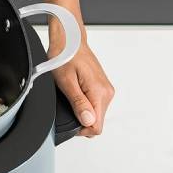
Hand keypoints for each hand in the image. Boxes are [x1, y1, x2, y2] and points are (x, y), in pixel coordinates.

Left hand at [50, 22, 114, 136]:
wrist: (69, 42)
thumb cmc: (65, 58)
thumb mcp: (66, 83)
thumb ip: (78, 103)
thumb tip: (87, 121)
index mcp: (99, 92)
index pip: (97, 127)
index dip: (81, 129)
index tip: (69, 120)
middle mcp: (107, 92)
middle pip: (96, 121)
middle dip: (80, 120)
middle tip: (66, 106)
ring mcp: (105, 90)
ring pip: (95, 114)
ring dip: (82, 112)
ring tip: (69, 97)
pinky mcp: (101, 88)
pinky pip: (95, 105)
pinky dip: (84, 105)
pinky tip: (74, 94)